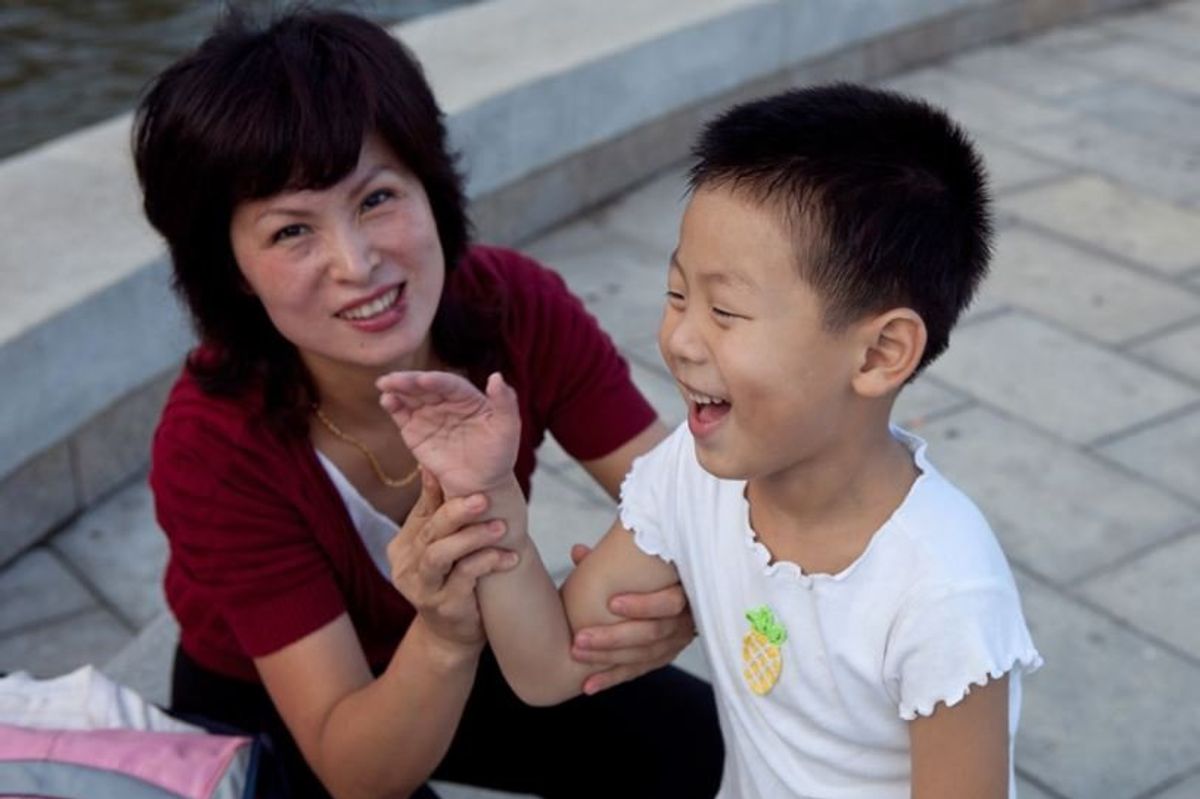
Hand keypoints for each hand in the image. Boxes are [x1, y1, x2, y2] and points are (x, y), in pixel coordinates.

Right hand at [378, 371, 519, 496]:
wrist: (481, 484)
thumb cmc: (498, 456)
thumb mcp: (508, 429)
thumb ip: (505, 403)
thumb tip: (497, 376)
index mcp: (468, 397)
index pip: (450, 384)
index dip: (436, 381)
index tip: (424, 379)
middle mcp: (446, 401)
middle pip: (425, 387)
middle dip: (409, 381)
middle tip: (393, 379)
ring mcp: (429, 414)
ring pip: (411, 397)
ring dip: (397, 389)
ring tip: (385, 385)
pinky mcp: (415, 431)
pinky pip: (402, 415)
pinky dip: (393, 407)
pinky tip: (387, 401)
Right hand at [388, 469, 519, 651]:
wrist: (452, 636)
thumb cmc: (453, 580)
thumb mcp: (444, 545)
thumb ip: (438, 511)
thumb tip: (434, 465)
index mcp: (404, 544)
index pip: (422, 510)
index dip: (439, 488)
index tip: (461, 468)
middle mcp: (407, 565)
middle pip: (430, 530)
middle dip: (457, 511)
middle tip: (483, 497)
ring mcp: (422, 588)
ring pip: (440, 554)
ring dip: (472, 537)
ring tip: (501, 527)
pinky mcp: (443, 606)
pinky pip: (465, 578)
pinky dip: (488, 562)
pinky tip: (510, 557)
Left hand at [566, 544, 697, 694]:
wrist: (672, 588)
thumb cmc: (651, 569)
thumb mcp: (635, 561)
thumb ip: (607, 559)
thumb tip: (578, 552)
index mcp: (685, 591)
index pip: (670, 603)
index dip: (643, 605)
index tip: (611, 603)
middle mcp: (684, 621)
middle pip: (652, 634)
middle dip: (613, 638)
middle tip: (580, 638)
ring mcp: (674, 642)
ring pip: (642, 656)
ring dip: (607, 658)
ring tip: (578, 655)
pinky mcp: (662, 657)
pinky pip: (636, 670)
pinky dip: (611, 678)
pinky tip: (588, 685)